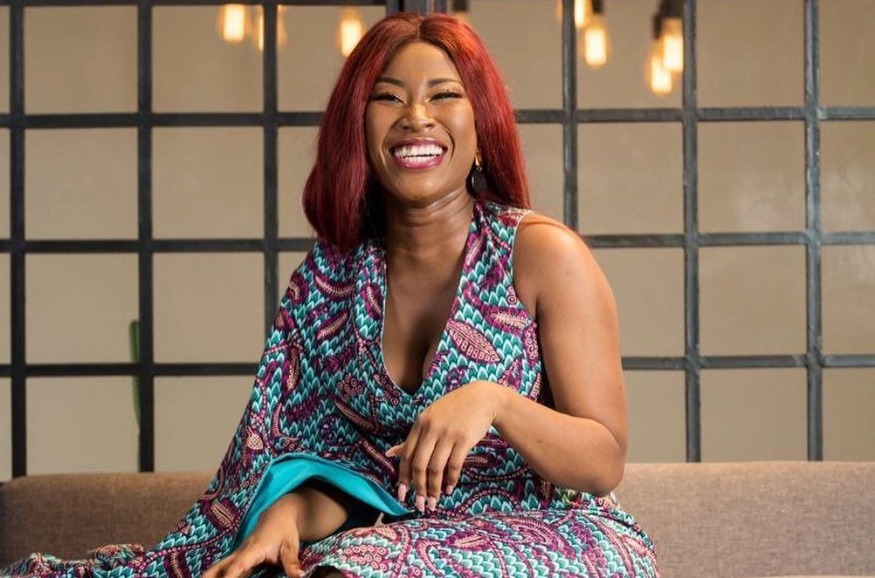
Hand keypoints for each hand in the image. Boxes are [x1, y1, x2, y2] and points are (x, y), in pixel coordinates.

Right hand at [203, 494, 303, 577]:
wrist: (279, 515)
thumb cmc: (284, 530)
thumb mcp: (291, 546)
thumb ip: (292, 562)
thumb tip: (299, 576)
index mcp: (254, 549)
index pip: (239, 564)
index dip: (231, 576)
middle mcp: (242, 552)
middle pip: (221, 565)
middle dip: (211, 575)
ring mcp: (239, 555)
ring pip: (220, 566)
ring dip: (210, 574)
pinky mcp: (240, 558)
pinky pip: (226, 568)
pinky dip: (219, 575)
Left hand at [386, 380, 505, 512]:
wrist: (482, 398)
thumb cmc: (453, 410)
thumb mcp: (429, 418)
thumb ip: (412, 438)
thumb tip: (389, 453)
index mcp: (420, 424)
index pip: (407, 455)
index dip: (404, 477)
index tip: (402, 495)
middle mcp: (431, 428)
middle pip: (419, 464)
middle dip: (418, 488)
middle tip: (420, 505)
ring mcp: (448, 433)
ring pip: (436, 467)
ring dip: (434, 488)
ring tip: (434, 501)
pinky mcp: (464, 439)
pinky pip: (454, 464)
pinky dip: (451, 479)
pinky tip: (449, 488)